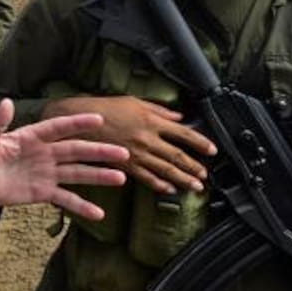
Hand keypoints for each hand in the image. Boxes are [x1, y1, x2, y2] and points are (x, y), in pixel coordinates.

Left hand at [0, 99, 128, 218]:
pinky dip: (81, 206)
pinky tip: (98, 214)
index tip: (99, 119)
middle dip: (99, 152)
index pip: (59, 127)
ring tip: (121, 178)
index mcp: (32, 136)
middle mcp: (45, 153)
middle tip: (123, 153)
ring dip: (98, 176)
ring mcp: (46, 173)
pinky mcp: (43, 192)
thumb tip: (7, 103)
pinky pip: (65, 199)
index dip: (77, 123)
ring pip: (77, 174)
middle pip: (76, 151)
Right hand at [45, 95, 216, 193]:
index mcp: (151, 121)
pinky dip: (159, 185)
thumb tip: (178, 116)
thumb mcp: (134, 101)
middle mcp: (147, 139)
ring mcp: (136, 154)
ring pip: (165, 169)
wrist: (79, 120)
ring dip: (183, 179)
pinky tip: (169, 189)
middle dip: (194, 166)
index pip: (183, 133)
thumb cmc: (104, 108)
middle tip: (205, 175)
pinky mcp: (124, 164)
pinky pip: (145, 177)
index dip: (200, 143)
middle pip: (177, 155)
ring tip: (195, 186)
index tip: (212, 150)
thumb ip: (159, 109)